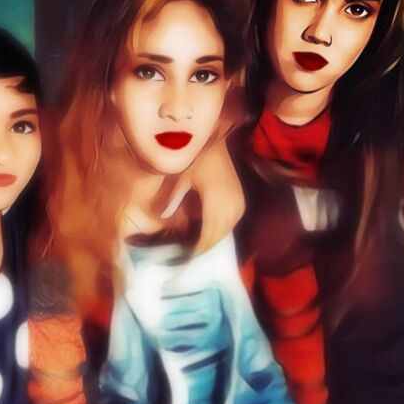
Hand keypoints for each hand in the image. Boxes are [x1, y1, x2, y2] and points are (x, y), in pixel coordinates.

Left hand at [156, 138, 244, 253]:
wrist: (219, 145)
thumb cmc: (199, 159)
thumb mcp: (182, 178)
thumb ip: (173, 199)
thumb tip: (162, 216)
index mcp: (216, 202)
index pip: (207, 236)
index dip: (197, 249)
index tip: (185, 258)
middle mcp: (231, 206)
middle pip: (217, 238)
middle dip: (203, 249)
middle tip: (188, 258)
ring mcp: (238, 205)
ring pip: (225, 234)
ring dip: (211, 242)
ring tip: (196, 249)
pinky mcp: (241, 202)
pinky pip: (231, 225)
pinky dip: (219, 232)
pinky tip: (207, 235)